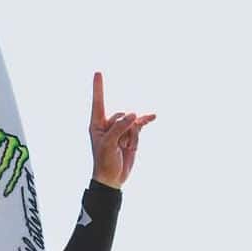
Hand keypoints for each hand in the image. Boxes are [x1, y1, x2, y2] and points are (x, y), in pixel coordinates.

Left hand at [89, 72, 154, 189]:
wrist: (113, 178)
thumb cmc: (104, 161)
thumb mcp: (109, 144)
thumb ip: (120, 127)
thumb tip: (134, 114)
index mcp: (97, 124)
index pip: (99, 102)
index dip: (99, 87)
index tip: (98, 72)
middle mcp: (109, 124)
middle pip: (121, 115)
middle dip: (123, 130)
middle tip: (117, 146)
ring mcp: (121, 129)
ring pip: (132, 122)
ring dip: (131, 136)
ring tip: (123, 148)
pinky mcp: (132, 135)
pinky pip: (139, 125)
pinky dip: (146, 121)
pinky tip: (153, 116)